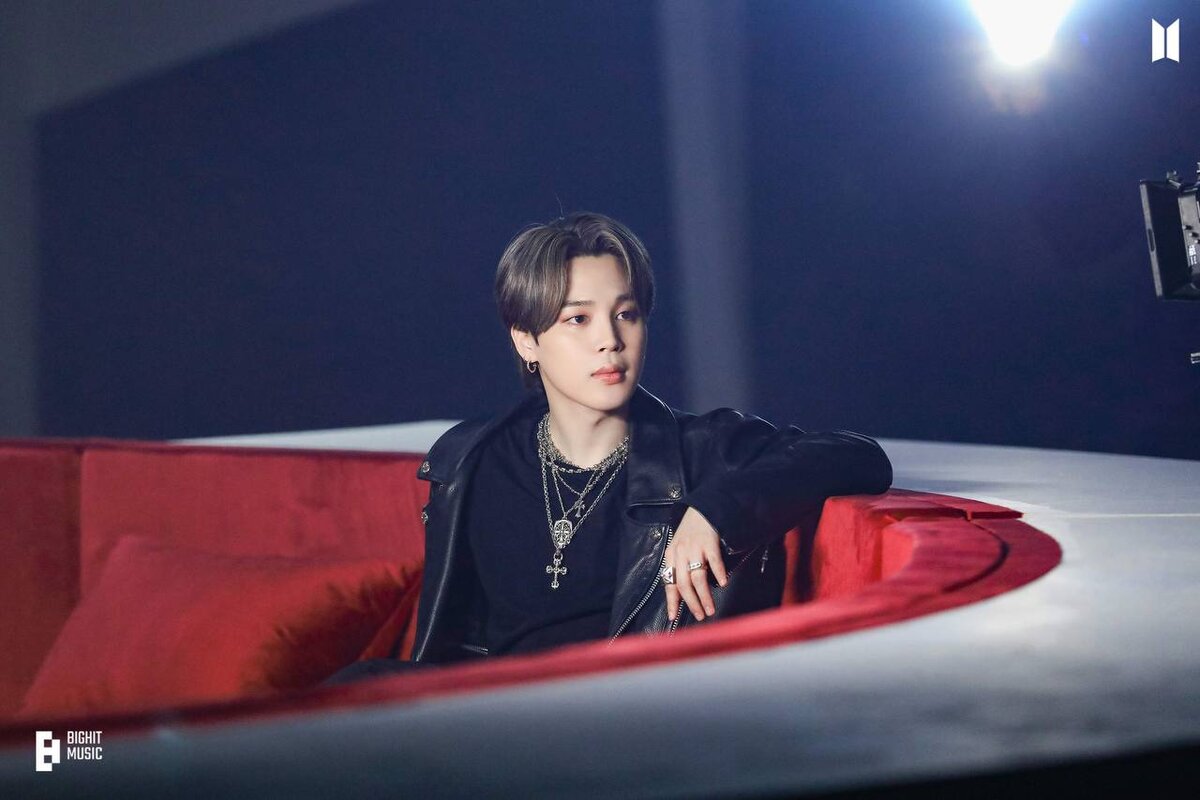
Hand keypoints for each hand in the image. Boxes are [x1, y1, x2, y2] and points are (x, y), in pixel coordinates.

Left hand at [664, 507, 727, 622]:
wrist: (702, 509)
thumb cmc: (691, 532)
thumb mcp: (678, 548)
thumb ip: (678, 567)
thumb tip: (681, 594)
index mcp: (671, 555)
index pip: (669, 582)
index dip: (671, 601)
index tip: (673, 617)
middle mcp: (680, 553)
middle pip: (683, 584)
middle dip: (692, 603)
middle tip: (700, 615)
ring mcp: (695, 548)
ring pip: (698, 578)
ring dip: (705, 596)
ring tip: (711, 609)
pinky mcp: (709, 542)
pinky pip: (713, 561)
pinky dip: (718, 573)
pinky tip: (723, 583)